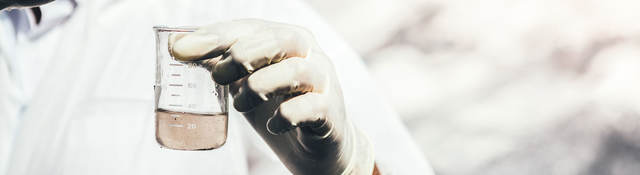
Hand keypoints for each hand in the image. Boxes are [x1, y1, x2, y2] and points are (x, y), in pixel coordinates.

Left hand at [169, 19, 374, 174]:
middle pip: (280, 40)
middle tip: (218, 77)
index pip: (251, 28)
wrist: (319, 146)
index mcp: (287, 39)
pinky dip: (285, 116)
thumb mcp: (247, 82)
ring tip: (241, 104)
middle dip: (242, 56)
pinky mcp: (330, 112)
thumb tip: (178, 48)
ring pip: (296, 72)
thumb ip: (221, 64)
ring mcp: (323, 82)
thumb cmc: (280, 107)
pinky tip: (273, 126)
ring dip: (260, 87)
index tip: (180, 50)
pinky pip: (310, 108)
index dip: (215, 36)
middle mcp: (309, 53)